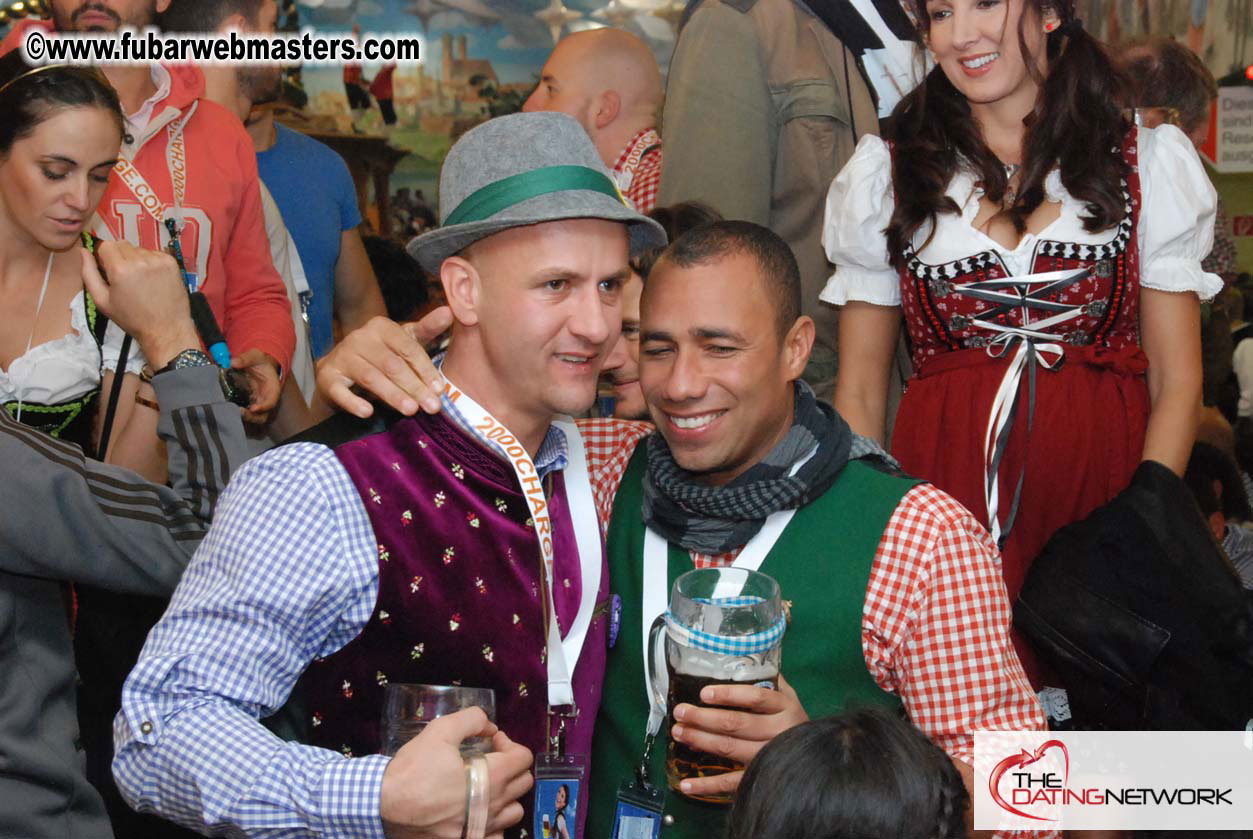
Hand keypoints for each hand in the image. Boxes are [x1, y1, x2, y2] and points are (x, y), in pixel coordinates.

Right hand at [79, 241, 197, 368]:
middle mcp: (140, 260)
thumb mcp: (102, 300)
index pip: (106, 245)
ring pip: (139, 249)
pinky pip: (155, 254)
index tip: (109, 270)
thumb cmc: (131, 318)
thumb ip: (89, 273)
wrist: (166, 328)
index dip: (105, 257)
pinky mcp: (172, 263)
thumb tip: (83, 251)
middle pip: (122, 244)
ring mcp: (158, 260)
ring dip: (135, 259)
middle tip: (124, 276)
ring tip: (140, 280)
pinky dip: (151, 262)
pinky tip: (152, 279)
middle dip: (119, 256)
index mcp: (120, 269)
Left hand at [231, 349, 280, 421]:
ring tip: (233, 411)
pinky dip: (237, 412)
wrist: (258, 364)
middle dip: (252, 417)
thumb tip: (233, 362)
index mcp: (272, 388)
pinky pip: (245, 412)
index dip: (263, 407)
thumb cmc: (261, 362)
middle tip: (241, 412)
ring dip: (245, 417)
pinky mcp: (248, 403)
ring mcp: (257, 403)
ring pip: (254, 417)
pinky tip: (228, 407)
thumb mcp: (255, 356)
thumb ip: (245, 359)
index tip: (253, 408)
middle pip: (263, 416)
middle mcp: (266, 399)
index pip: (271, 402)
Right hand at [316, 308, 452, 417]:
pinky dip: (353, 402)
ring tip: (411, 410)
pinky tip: (368, 412)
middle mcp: (360, 338)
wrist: (341, 370)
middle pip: (391, 365)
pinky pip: (340, 391)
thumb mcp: (405, 341)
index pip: (408, 348)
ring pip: (371, 377)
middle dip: (414, 387)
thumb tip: (449, 311)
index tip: (440, 389)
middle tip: (432, 406)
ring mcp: (342, 357)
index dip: (425, 369)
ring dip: (392, 395)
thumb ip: (428, 328)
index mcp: (381, 327)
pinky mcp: (327, 377)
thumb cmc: (381, 355)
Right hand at [380, 707, 532, 838]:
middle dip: (511, 766)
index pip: (524, 757)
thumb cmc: (413, 769)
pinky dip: (493, 825)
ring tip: (486, 788)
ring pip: (514, 812)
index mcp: (492, 777)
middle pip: (523, 783)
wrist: (384, 805)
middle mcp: (494, 805)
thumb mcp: (440, 730)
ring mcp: (482, 827)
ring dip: (507, 796)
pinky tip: (478, 815)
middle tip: (489, 760)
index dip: (510, 744)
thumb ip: (471, 720)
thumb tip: (489, 726)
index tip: (491, 743)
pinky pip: (496, 836)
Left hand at [669, 675, 807, 797]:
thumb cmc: (793, 720)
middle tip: (681, 712)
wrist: (819, 755)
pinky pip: (732, 783)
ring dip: (701, 741)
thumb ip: (769, 678)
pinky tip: (687, 783)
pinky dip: (708, 785)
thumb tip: (744, 655)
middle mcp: (777, 731)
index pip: (755, 698)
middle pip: (736, 723)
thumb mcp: (788, 696)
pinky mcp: (761, 778)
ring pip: (730, 749)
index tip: (705, 693)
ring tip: (679, 733)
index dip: (729, 695)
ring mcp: (769, 756)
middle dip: (704, 718)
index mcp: (784, 707)